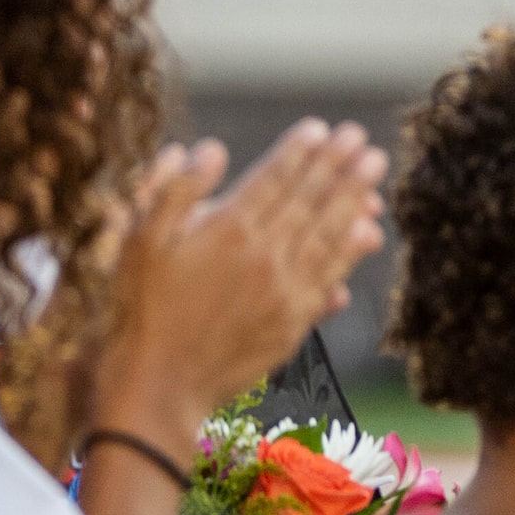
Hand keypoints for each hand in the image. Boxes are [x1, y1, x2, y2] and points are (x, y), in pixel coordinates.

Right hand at [96, 121, 386, 437]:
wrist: (157, 386)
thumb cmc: (139, 309)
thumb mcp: (139, 240)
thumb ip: (175, 189)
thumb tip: (213, 150)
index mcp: (227, 229)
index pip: (274, 179)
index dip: (299, 151)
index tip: (320, 128)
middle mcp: (264, 256)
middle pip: (309, 200)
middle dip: (336, 164)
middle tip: (358, 136)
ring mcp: (284, 292)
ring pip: (328, 234)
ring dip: (354, 197)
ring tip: (374, 167)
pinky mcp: (293, 324)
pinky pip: (331, 278)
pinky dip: (352, 252)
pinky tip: (369, 231)